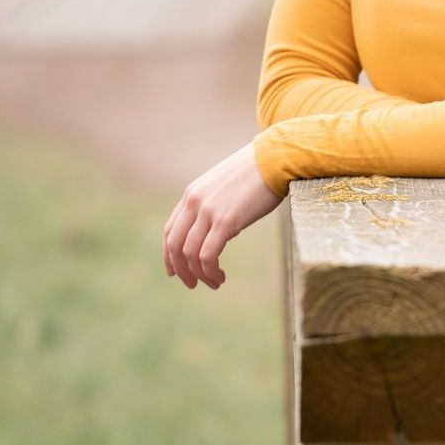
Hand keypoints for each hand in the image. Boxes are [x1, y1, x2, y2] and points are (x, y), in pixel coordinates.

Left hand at [162, 143, 282, 290]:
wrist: (275, 160)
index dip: (169, 255)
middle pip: (175, 245)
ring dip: (198, 274)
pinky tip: (220, 277)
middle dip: (181, 269)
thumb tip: (221, 228)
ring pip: (189, 253)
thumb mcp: (227, 187)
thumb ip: (215, 205)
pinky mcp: (225, 221)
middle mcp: (194, 203)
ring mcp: (208, 211)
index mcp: (192, 194)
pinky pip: (207, 254)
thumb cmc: (258, 173)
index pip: (170, 230)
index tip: (175, 271)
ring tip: (213, 283)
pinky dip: (210, 271)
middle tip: (193, 284)